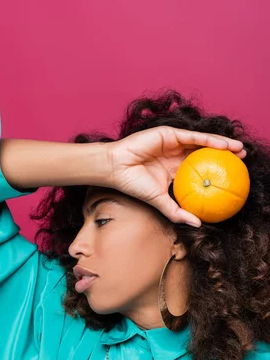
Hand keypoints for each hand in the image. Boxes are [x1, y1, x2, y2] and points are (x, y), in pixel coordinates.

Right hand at [106, 126, 246, 226]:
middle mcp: (177, 156)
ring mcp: (174, 144)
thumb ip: (178, 212)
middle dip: (225, 156)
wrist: (117, 168)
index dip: (216, 172)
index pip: (201, 170)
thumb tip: (198, 225)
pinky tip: (224, 145)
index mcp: (175, 171)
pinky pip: (194, 137)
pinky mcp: (171, 134)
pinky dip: (210, 140)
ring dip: (223, 145)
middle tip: (243, 161)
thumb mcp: (160, 202)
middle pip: (206, 154)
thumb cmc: (135, 185)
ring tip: (240, 150)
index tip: (232, 177)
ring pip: (203, 144)